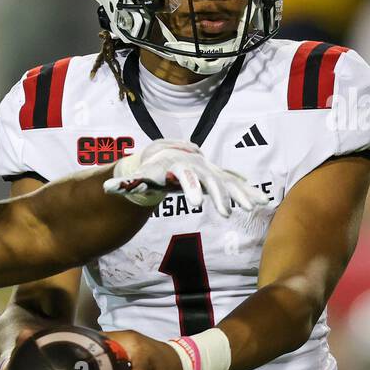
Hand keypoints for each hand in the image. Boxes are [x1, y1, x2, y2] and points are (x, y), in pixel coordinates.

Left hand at [104, 140, 261, 216]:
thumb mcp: (139, 175)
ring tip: (253, 207)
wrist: (169, 154)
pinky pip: (235, 186)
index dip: (190, 190)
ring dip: (239, 195)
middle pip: (209, 181)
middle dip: (218, 196)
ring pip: (227, 183)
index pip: (185, 178)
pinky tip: (263, 202)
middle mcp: (198, 168)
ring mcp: (210, 172)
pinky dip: (248, 193)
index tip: (193, 205)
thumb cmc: (152, 169)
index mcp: (179, 168)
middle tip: (225, 214)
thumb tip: (106, 188)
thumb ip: (125, 183)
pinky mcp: (219, 179)